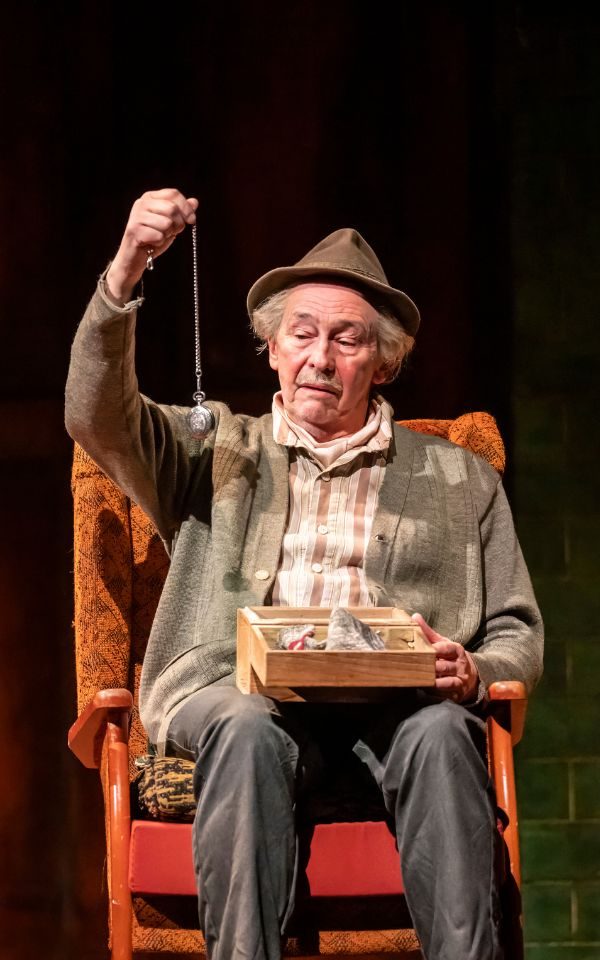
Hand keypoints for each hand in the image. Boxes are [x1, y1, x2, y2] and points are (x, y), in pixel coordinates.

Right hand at [105, 188, 198, 302]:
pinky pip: (159, 236)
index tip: (191, 220)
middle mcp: (142, 203)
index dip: (186, 207)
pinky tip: (152, 243)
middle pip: (172, 208)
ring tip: (159, 236)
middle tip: (171, 232)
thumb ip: (181, 212)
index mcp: (150, 197)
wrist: (135, 256)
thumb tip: (194, 202)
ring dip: (167, 234)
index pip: (173, 194)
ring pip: (166, 223)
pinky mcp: (135, 231)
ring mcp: (137, 216)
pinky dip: (159, 242)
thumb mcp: (170, 223)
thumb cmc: (153, 238)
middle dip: (178, 224)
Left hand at [411, 613, 478, 702]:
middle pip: (445, 666)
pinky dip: (436, 692)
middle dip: (432, 667)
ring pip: (446, 681)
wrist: (471, 676)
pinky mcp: (457, 693)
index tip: (428, 649)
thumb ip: (428, 632)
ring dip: (433, 680)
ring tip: (420, 678)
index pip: (448, 648)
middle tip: (417, 665)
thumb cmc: (451, 656)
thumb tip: (414, 617)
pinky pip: (446, 693)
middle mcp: (460, 665)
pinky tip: (426, 688)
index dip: (437, 649)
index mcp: (456, 650)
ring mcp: (460, 680)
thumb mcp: (442, 643)